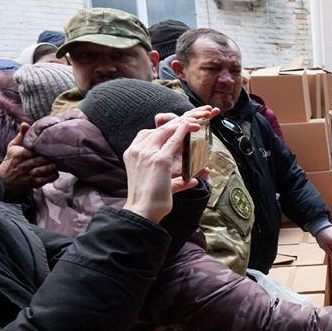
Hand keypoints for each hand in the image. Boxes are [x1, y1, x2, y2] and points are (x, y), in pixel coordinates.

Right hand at [0, 123, 58, 199]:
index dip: (42, 148)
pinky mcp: (33, 183)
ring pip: (43, 170)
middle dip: (49, 157)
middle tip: (58, 153)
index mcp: (18, 154)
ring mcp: (28, 175)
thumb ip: (22, 135)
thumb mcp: (13, 146)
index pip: (31, 151)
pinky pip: (45, 180)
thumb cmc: (12, 159)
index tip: (50, 145)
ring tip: (57, 162)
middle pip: (39, 160)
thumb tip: (25, 123)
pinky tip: (55, 171)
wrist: (5, 180)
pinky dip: (53, 175)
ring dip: (52, 166)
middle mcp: (22, 165)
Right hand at [123, 108, 217, 222]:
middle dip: (177, 121)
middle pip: (159, 128)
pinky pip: (173, 140)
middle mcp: (137, 150)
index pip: (150, 133)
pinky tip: (194, 126)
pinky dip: (184, 131)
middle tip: (194, 118)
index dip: (166, 127)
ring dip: (184, 123)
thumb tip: (193, 180)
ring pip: (167, 130)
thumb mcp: (162, 185)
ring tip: (198, 119)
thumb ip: (177, 181)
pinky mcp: (159, 160)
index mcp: (133, 153)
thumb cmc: (150, 202)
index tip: (181, 126)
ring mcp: (147, 153)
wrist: (142, 212)